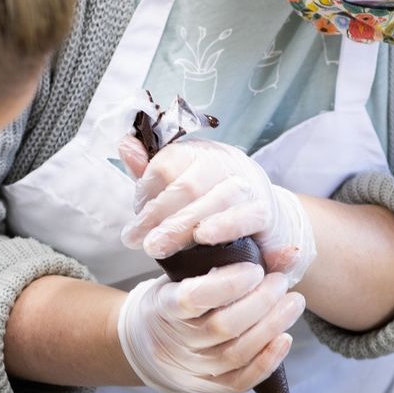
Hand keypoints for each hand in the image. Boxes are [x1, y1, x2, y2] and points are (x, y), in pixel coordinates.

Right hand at [117, 262, 303, 392]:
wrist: (146, 340)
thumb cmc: (174, 297)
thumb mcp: (186, 271)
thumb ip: (228, 259)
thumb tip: (289, 251)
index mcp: (162, 306)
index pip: (192, 298)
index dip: (229, 284)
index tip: (254, 268)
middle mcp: (174, 342)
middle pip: (222, 327)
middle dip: (260, 302)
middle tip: (280, 282)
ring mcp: (190, 368)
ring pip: (235, 354)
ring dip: (271, 327)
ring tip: (293, 303)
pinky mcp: (207, 387)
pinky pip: (240, 382)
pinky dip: (267, 362)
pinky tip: (285, 338)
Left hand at [118, 138, 317, 285]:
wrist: (269, 227)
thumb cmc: (214, 209)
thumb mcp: (179, 188)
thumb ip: (151, 172)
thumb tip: (124, 145)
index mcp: (200, 154)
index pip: (168, 164)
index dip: (146, 193)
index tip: (134, 225)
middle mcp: (225, 164)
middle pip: (188, 184)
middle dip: (158, 215)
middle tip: (138, 242)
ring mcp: (248, 185)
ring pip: (215, 198)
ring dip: (183, 225)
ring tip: (157, 248)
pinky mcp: (267, 211)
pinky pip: (248, 215)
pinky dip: (225, 225)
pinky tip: (203, 238)